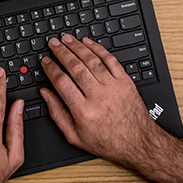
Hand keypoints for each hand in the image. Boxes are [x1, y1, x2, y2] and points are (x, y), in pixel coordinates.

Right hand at [39, 35, 157, 166]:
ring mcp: (113, 87)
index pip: (62, 82)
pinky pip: (110, 60)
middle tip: (53, 44)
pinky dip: (98, 49)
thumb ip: (57, 113)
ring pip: (91, 61)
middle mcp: (98, 97)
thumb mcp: (75, 136)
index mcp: (83, 111)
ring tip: (67, 39)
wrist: (137, 143)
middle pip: (75, 67)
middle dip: (62, 52)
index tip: (45, 61)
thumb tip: (46, 94)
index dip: (51, 69)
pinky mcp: (125, 82)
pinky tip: (88, 43)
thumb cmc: (107, 141)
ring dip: (77, 47)